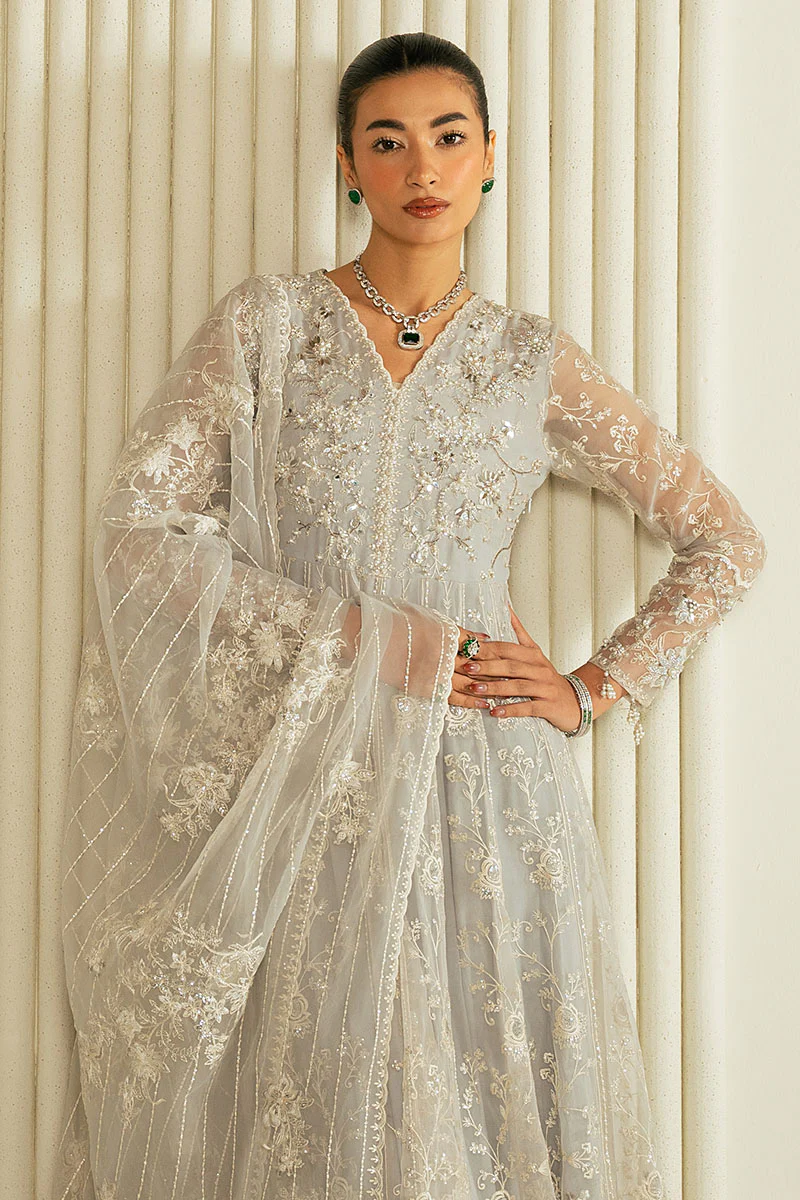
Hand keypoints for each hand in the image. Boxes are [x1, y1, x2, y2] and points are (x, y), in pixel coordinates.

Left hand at [449, 603, 582, 733]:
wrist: (576, 700)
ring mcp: (545, 687)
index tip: (468, 650)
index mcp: (533, 655)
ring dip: (495, 687)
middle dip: (487, 666)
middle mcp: (540, 669)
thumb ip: (519, 633)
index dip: (487, 649)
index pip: (508, 648)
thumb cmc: (548, 678)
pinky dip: (510, 709)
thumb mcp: (535, 653)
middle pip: (511, 666)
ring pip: (517, 686)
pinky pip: (527, 707)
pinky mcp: (548, 706)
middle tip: (467, 668)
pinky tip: (495, 712)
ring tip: (475, 689)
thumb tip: (507, 608)